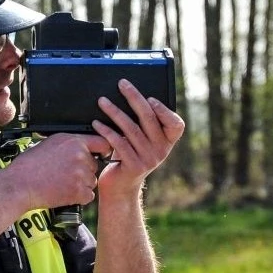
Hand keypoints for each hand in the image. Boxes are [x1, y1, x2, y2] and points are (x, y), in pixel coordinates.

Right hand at [0, 133, 112, 210]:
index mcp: (73, 141)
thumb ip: (68, 144)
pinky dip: (79, 198)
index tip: (101, 155)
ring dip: (81, 185)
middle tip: (65, 175)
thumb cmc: (28, 166)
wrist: (18, 185)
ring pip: (91, 181)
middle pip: (94, 166)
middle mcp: (80, 155)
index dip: (102, 150)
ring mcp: (80, 173)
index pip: (101, 143)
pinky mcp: (78, 190)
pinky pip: (89, 196)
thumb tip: (80, 146)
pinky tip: (64, 193)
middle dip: (84, 171)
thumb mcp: (48, 144)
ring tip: (61, 184)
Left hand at [91, 78, 185, 197]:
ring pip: (131, 128)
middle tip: (122, 84)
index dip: (164, 110)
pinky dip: (106, 130)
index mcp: (167, 143)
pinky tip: (96, 122)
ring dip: (114, 111)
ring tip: (102, 101)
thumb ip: (143, 126)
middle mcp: (161, 151)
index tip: (150, 98)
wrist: (120, 188)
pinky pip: (118, 142)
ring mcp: (149, 159)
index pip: (176, 125)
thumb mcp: (141, 143)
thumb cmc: (128, 159)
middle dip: (134, 97)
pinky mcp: (134, 166)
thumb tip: (132, 96)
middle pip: (149, 118)